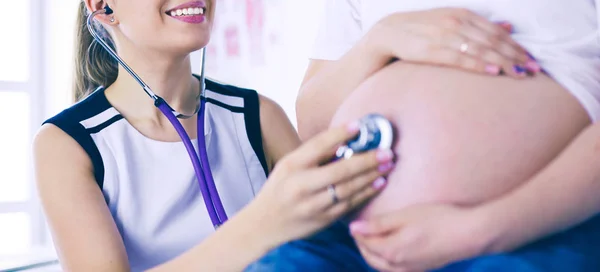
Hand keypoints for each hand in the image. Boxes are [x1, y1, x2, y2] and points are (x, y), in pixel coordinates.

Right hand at [250, 120, 394, 244]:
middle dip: (367, 160)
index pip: (318, 146)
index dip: (339, 134)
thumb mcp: (288, 166)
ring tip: (388, 165)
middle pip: (339, 170)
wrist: (264, 225)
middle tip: (387, 151)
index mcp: (291, 166)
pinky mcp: (322, 220)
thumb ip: (312, 155)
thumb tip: (344, 140)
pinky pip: (349, 204)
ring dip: (371, 176)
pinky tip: (378, 183)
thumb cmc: (279, 189)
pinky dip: (366, 193)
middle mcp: (301, 186)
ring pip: (348, 189)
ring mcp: (313, 205)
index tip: (359, 126)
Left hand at [350, 204, 487, 271]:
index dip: (358, 231)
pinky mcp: (421, 270)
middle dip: (363, 244)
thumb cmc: (438, 219)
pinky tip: (392, 248)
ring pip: (382, 266)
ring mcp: (411, 271)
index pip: (365, 243)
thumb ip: (378, 224)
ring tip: (374, 237)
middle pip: (371, 258)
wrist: (469, 235)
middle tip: (362, 229)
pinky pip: (395, 270)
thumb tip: (353, 228)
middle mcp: (398, 266)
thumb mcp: (404, 216)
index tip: (355, 220)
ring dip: (374, 253)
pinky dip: (387, 260)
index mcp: (391, 251)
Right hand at [368, 8, 540, 77]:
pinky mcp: (425, 49)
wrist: (380, 39)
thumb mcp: (448, 27)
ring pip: (477, 48)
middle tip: (533, 71)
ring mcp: (438, 34)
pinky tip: (491, 71)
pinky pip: (456, 57)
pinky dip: (476, 63)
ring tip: (519, 73)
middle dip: (513, 55)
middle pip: (490, 39)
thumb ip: (476, 27)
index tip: (532, 61)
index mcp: (459, 14)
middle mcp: (451, 21)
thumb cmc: (416, 37)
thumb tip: (508, 26)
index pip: (494, 30)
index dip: (515, 45)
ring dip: (500, 61)